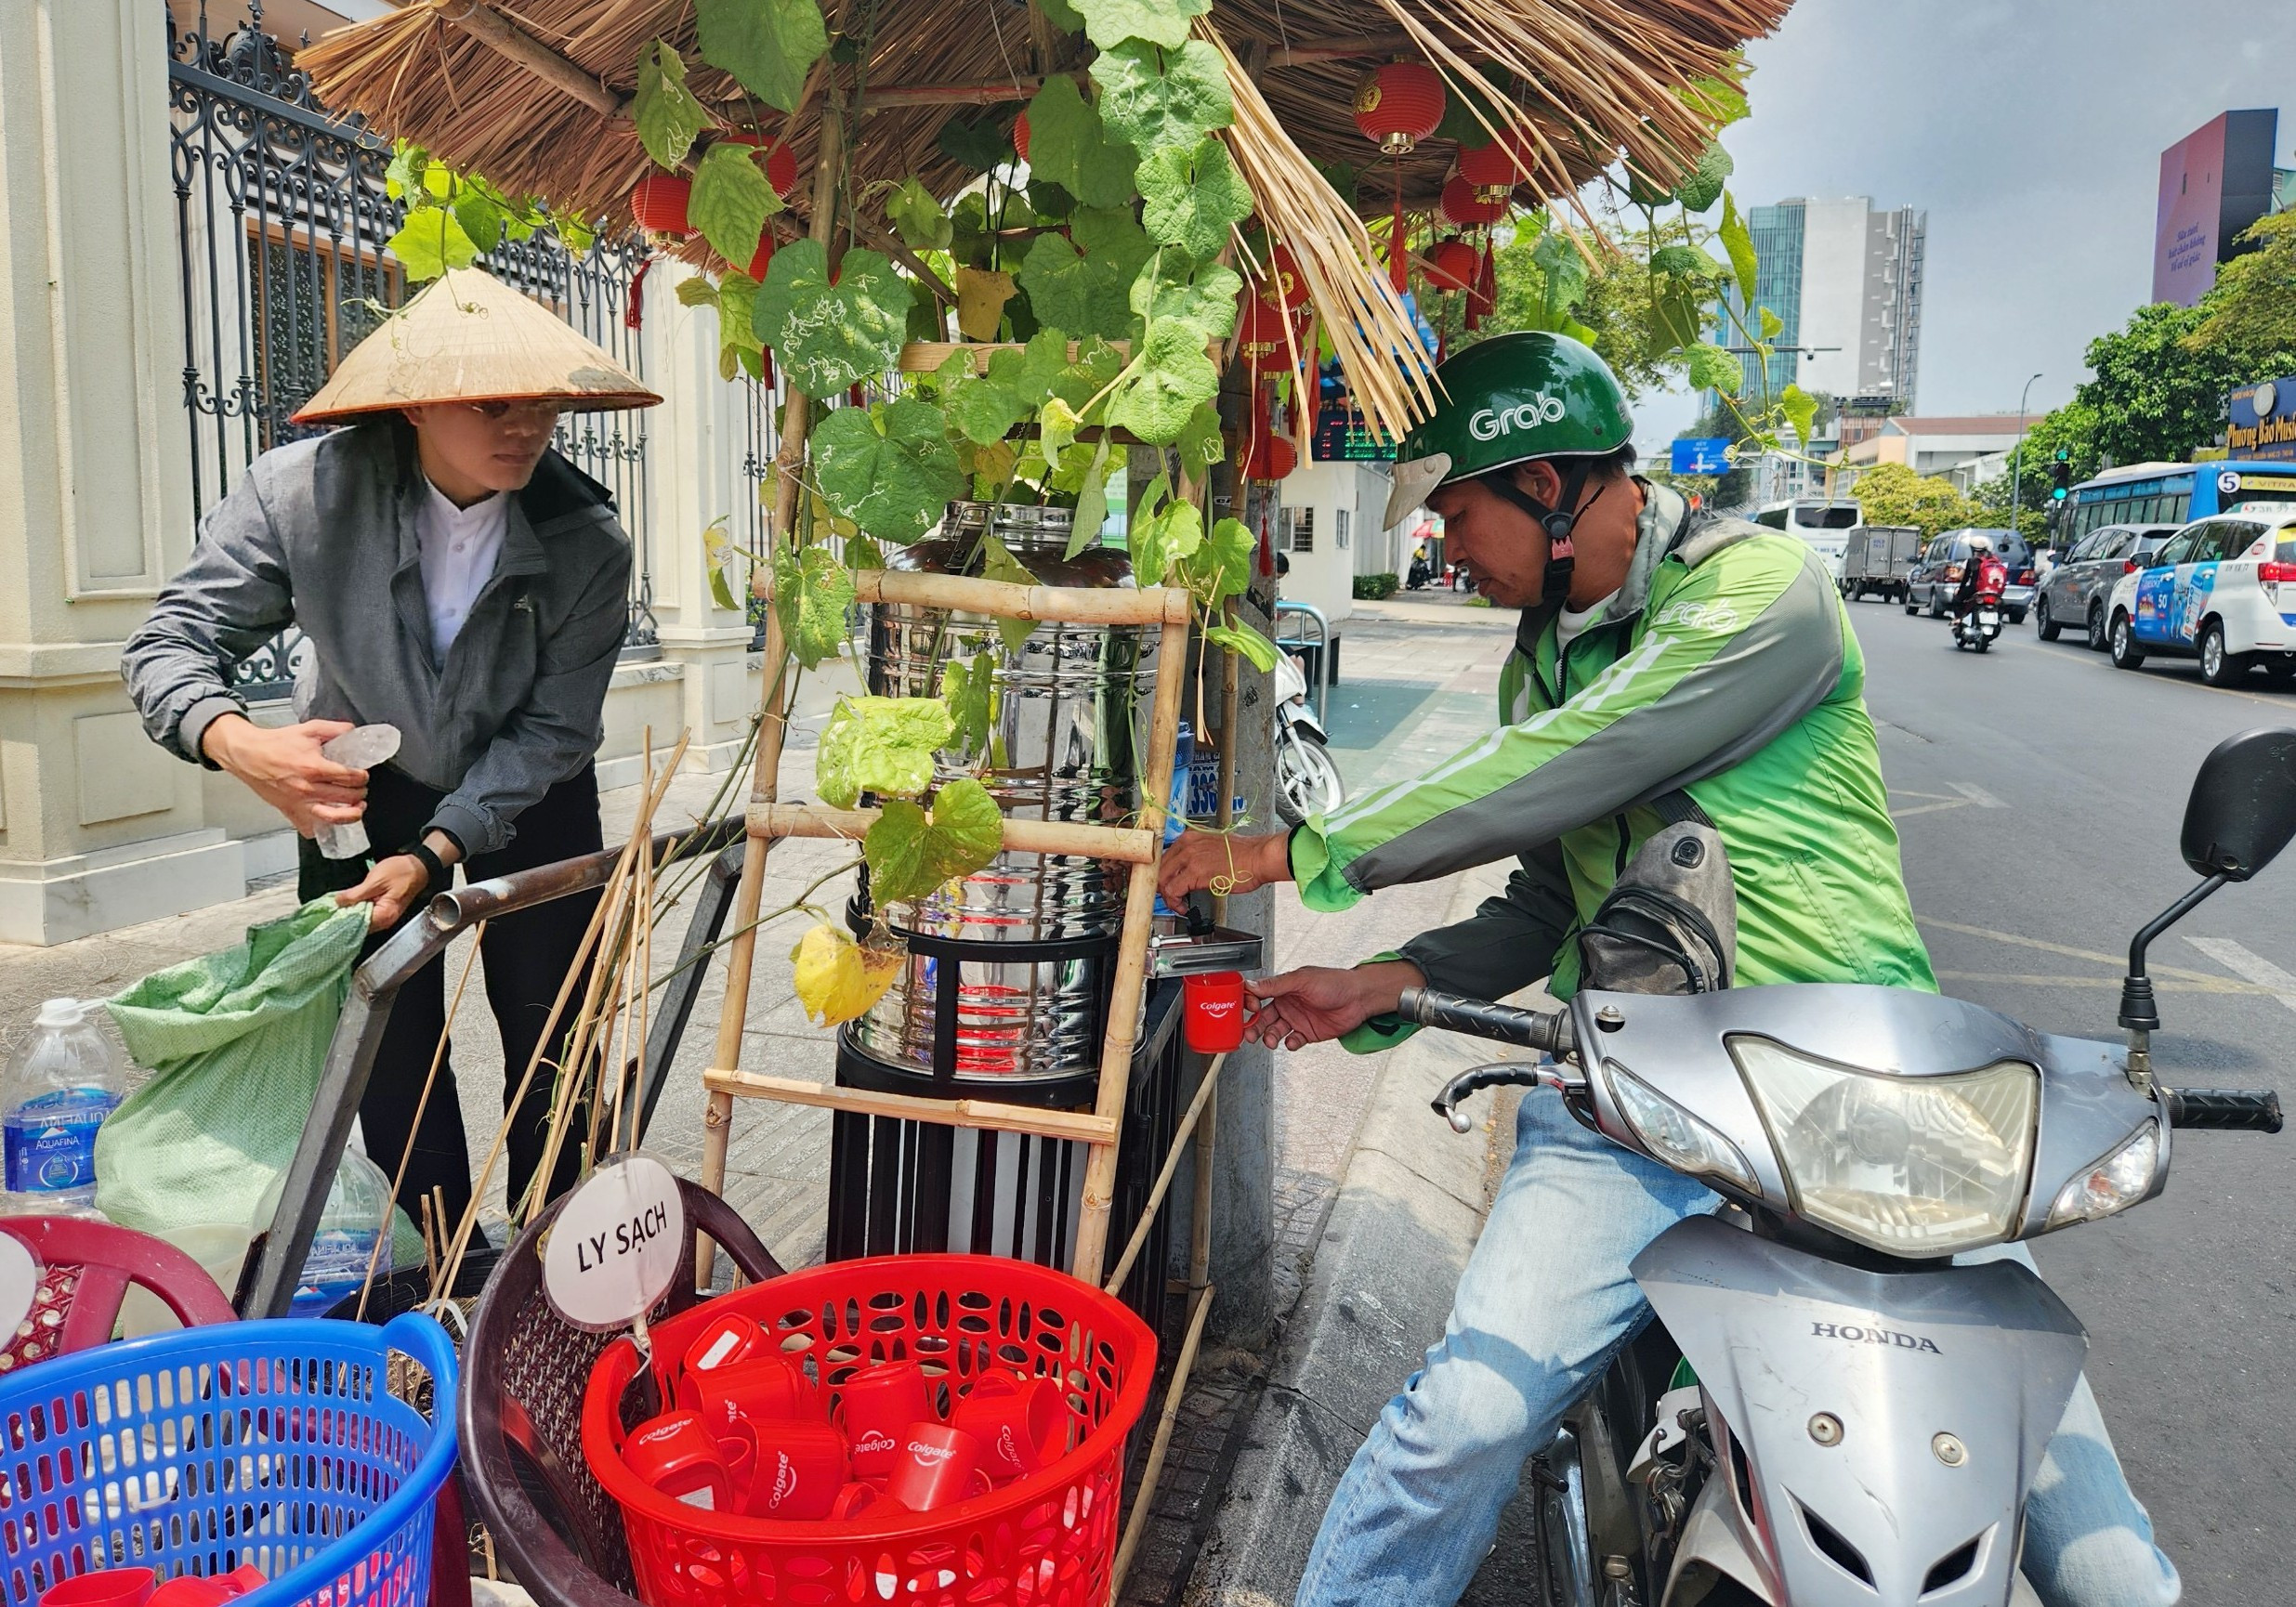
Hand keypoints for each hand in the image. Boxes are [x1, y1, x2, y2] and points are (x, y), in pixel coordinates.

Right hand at [202, 715, 367, 836]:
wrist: (248, 754)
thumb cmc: (275, 744)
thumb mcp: (308, 730)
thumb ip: (334, 729)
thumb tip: (353, 730)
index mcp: (314, 767)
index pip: (350, 777)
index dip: (362, 776)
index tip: (363, 775)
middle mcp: (307, 788)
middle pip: (347, 798)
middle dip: (360, 793)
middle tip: (361, 789)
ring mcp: (298, 802)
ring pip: (333, 817)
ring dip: (351, 815)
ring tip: (357, 809)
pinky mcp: (289, 811)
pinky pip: (309, 827)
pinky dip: (322, 827)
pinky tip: (331, 819)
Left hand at [334, 854, 431, 929]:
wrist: (417, 866)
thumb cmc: (401, 872)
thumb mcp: (375, 880)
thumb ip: (355, 894)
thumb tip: (338, 902)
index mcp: (385, 915)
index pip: (358, 924)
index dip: (343, 918)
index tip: (328, 912)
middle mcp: (386, 920)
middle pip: (359, 924)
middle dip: (345, 916)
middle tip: (329, 907)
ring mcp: (385, 916)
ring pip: (362, 919)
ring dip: (350, 912)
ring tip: (337, 904)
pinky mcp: (383, 910)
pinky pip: (367, 914)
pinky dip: (357, 908)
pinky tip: (349, 902)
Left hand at [1158, 828, 1291, 903]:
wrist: (1258, 857)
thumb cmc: (1244, 855)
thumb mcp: (1213, 847)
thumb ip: (1196, 856)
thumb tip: (1187, 871)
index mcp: (1190, 837)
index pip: (1164, 857)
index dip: (1163, 876)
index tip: (1167, 885)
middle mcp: (1186, 844)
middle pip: (1159, 869)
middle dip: (1162, 887)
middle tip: (1171, 898)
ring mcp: (1189, 857)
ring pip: (1163, 880)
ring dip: (1168, 897)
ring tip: (1178, 904)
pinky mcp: (1195, 872)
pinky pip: (1173, 890)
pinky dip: (1175, 902)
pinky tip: (1184, 906)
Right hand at [1246, 959, 1424, 1050]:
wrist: (1359, 998)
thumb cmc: (1334, 982)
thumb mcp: (1302, 980)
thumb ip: (1276, 985)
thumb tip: (1252, 985)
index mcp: (1283, 988)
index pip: (1258, 996)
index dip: (1249, 1003)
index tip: (1247, 1009)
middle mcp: (1287, 1004)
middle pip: (1262, 1017)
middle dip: (1254, 1026)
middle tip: (1250, 1034)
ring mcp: (1297, 1019)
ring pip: (1274, 1031)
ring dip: (1269, 1037)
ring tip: (1272, 1040)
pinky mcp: (1308, 1033)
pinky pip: (1292, 1041)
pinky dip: (1290, 1043)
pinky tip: (1293, 1041)